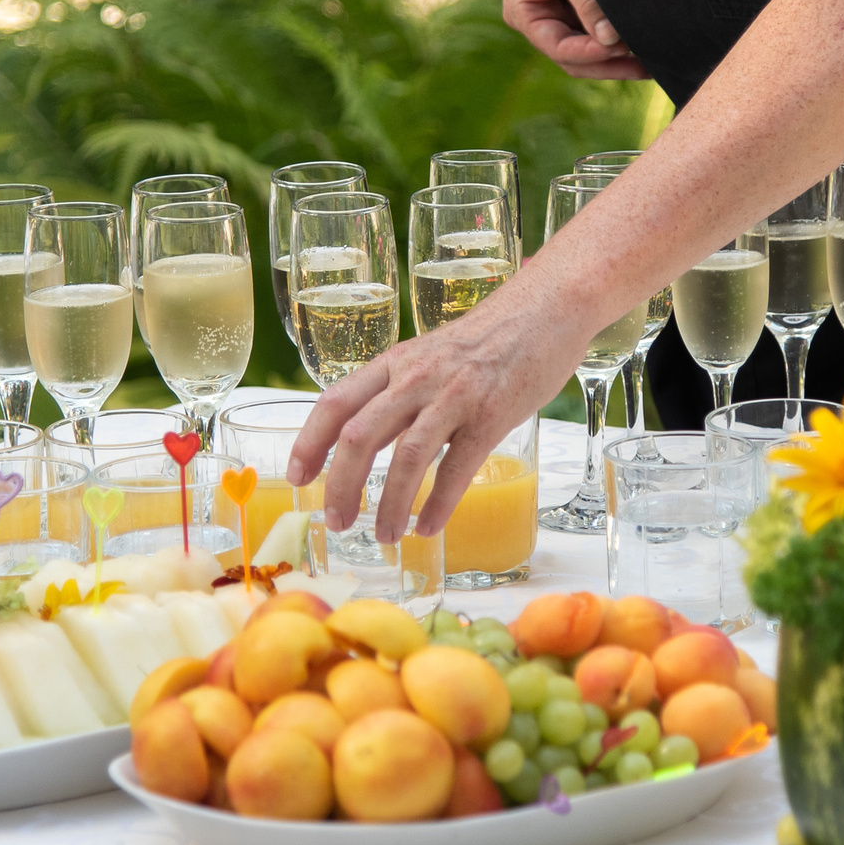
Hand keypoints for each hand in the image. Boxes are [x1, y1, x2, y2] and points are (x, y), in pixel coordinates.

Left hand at [287, 281, 586, 545]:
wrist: (546, 309)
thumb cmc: (490, 338)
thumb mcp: (431, 356)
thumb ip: (402, 392)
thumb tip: (371, 441)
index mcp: (395, 363)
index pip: (334, 403)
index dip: (308, 443)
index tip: (297, 479)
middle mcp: (416, 377)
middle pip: (359, 436)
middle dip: (341, 486)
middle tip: (337, 522)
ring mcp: (455, 395)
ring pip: (408, 458)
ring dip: (390, 504)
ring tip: (385, 535)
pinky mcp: (492, 414)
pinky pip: (458, 467)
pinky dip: (439, 503)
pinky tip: (429, 526)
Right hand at [505, 0, 647, 80]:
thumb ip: (587, 2)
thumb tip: (610, 41)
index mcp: (523, 12)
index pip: (559, 48)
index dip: (590, 54)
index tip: (620, 48)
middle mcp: (540, 21)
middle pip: (576, 60)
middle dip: (610, 65)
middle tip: (648, 66)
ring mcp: (562, 18)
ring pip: (592, 54)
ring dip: (620, 60)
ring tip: (655, 61)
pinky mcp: (583, 11)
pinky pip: (603, 37)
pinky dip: (623, 43)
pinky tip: (649, 47)